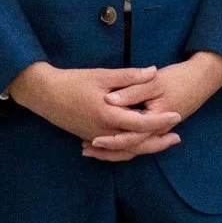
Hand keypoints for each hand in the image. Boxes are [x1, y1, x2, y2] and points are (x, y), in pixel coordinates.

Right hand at [9, 52, 221, 163]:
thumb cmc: (72, 81)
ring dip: (145, 148)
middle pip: (137, 144)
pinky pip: (113, 151)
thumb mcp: (102, 75)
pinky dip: (127, 151)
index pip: (142, 123)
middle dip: (159, 141)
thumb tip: (154, 71)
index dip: (161, 120)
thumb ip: (130, 76)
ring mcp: (96, 137)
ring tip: (162, 142)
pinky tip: (136, 146)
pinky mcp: (89, 138)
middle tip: (177, 136)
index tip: (177, 115)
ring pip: (125, 150)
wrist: (44, 94)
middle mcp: (103, 131)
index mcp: (108, 114)